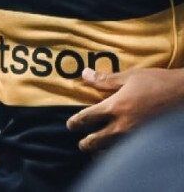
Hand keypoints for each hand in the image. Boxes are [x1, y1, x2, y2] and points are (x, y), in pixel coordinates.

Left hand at [67, 67, 183, 151]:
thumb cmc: (157, 82)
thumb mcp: (129, 77)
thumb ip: (105, 80)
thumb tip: (84, 74)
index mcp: (115, 107)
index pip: (87, 118)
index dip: (75, 122)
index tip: (70, 126)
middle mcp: (123, 125)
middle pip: (96, 140)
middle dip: (86, 143)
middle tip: (81, 144)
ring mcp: (136, 135)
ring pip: (112, 150)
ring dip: (101, 151)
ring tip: (95, 152)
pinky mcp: (148, 140)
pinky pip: (128, 151)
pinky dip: (119, 153)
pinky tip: (117, 151)